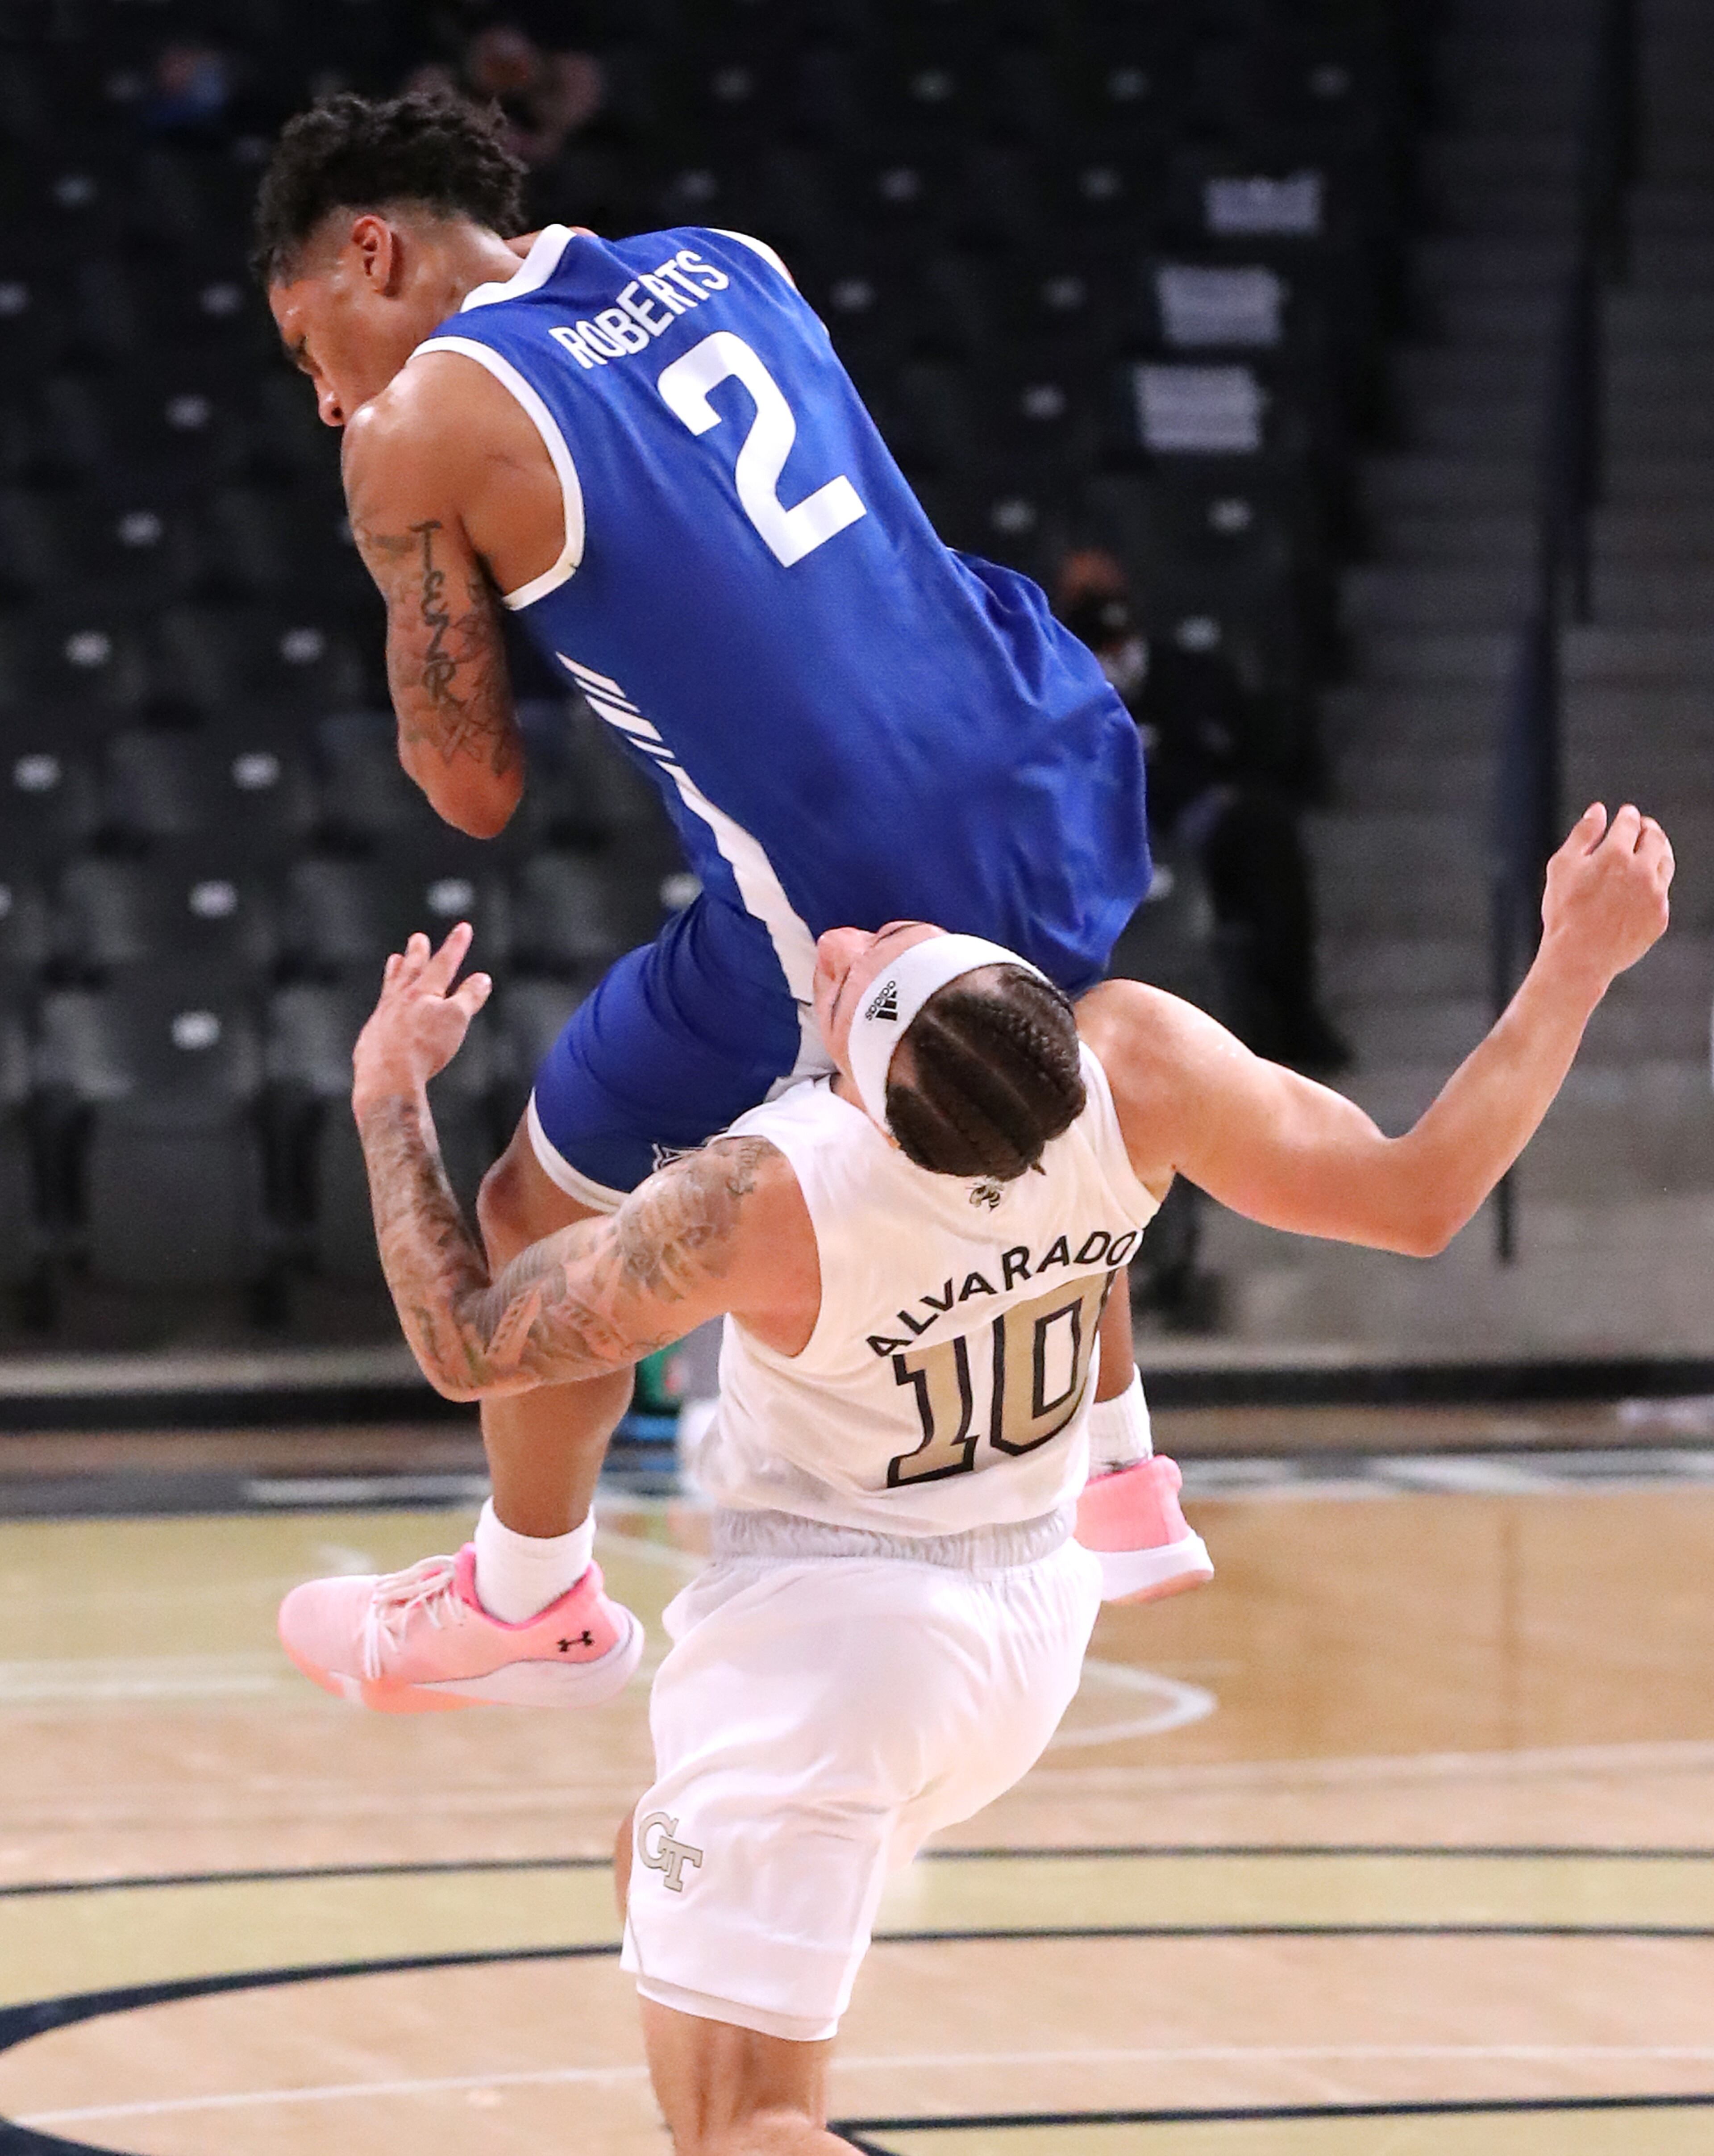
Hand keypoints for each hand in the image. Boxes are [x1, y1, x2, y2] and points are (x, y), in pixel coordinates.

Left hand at [352, 923, 491, 1110]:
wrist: (387, 1079)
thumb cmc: (423, 1049)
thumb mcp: (456, 1020)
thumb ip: (469, 997)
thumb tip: (482, 979)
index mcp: (423, 992)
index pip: (444, 963)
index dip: (456, 945)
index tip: (463, 928)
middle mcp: (399, 1000)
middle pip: (410, 970)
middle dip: (418, 953)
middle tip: (418, 938)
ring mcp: (383, 1017)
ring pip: (390, 988)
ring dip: (395, 972)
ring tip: (394, 961)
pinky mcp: (372, 1037)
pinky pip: (380, 1014)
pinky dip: (385, 1006)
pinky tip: (383, 1010)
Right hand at [1539, 802, 1672, 989]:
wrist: (1579, 958)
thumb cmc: (1564, 912)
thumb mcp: (1562, 867)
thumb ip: (1582, 834)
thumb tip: (1598, 810)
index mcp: (1616, 854)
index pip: (1630, 822)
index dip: (1628, 815)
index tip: (1626, 814)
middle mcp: (1642, 871)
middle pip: (1655, 838)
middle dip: (1648, 828)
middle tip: (1642, 827)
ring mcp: (1655, 895)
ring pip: (1665, 862)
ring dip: (1658, 850)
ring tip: (1649, 849)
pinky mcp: (1660, 916)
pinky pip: (1662, 892)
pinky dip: (1655, 882)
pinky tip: (1643, 883)